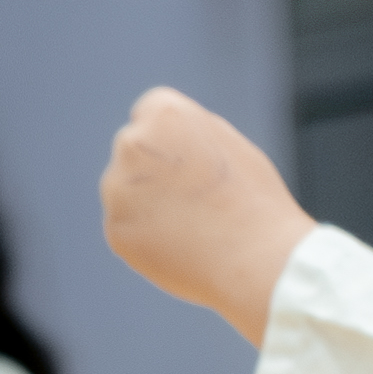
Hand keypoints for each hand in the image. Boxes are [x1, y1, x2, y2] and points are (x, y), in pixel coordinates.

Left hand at [102, 88, 314, 343]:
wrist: (256, 261)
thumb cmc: (255, 204)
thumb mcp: (228, 146)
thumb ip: (189, 136)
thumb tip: (166, 143)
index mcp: (163, 112)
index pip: (149, 116)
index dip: (172, 144)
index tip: (192, 168)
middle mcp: (132, 142)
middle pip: (134, 153)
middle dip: (154, 173)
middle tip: (195, 204)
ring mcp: (118, 188)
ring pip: (125, 193)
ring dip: (147, 207)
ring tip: (193, 230)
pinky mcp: (116, 229)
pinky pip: (127, 231)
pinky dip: (147, 242)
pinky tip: (181, 251)